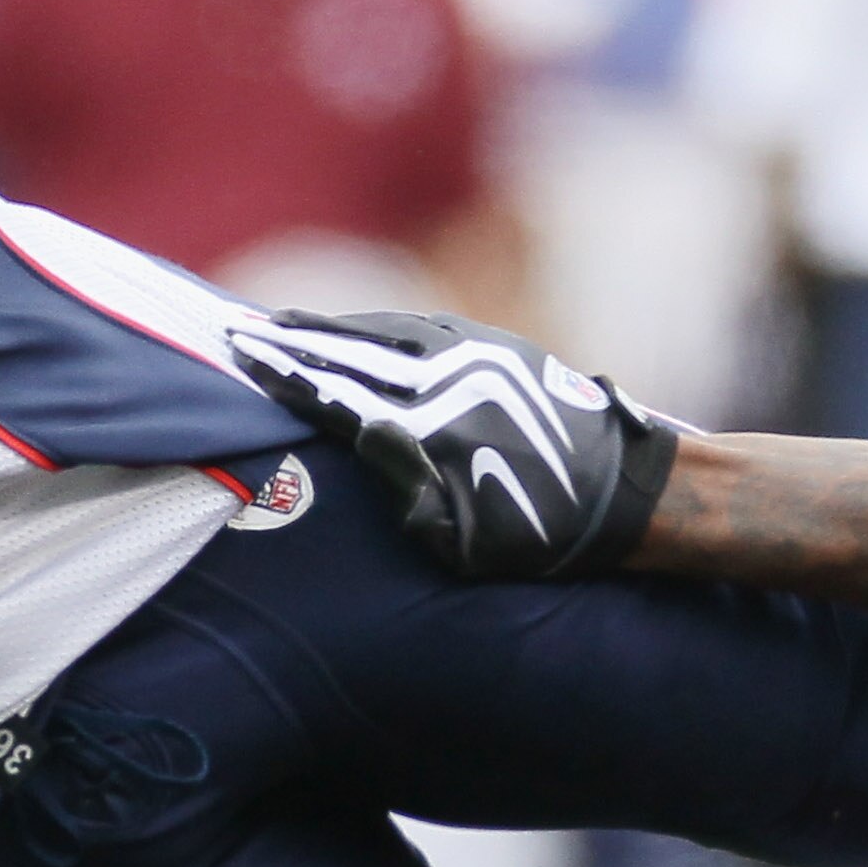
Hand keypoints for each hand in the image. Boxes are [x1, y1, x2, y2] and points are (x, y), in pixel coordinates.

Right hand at [227, 308, 680, 580]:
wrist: (627, 489)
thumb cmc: (540, 534)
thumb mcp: (464, 542)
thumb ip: (406, 488)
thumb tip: (361, 429)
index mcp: (431, 428)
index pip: (339, 393)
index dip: (286, 375)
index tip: (243, 358)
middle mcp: (448, 380)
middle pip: (351, 353)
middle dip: (292, 342)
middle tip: (240, 331)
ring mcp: (474, 355)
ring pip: (384, 330)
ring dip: (330, 327)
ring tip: (284, 323)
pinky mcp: (497, 346)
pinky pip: (420, 325)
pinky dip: (377, 323)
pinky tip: (356, 326)